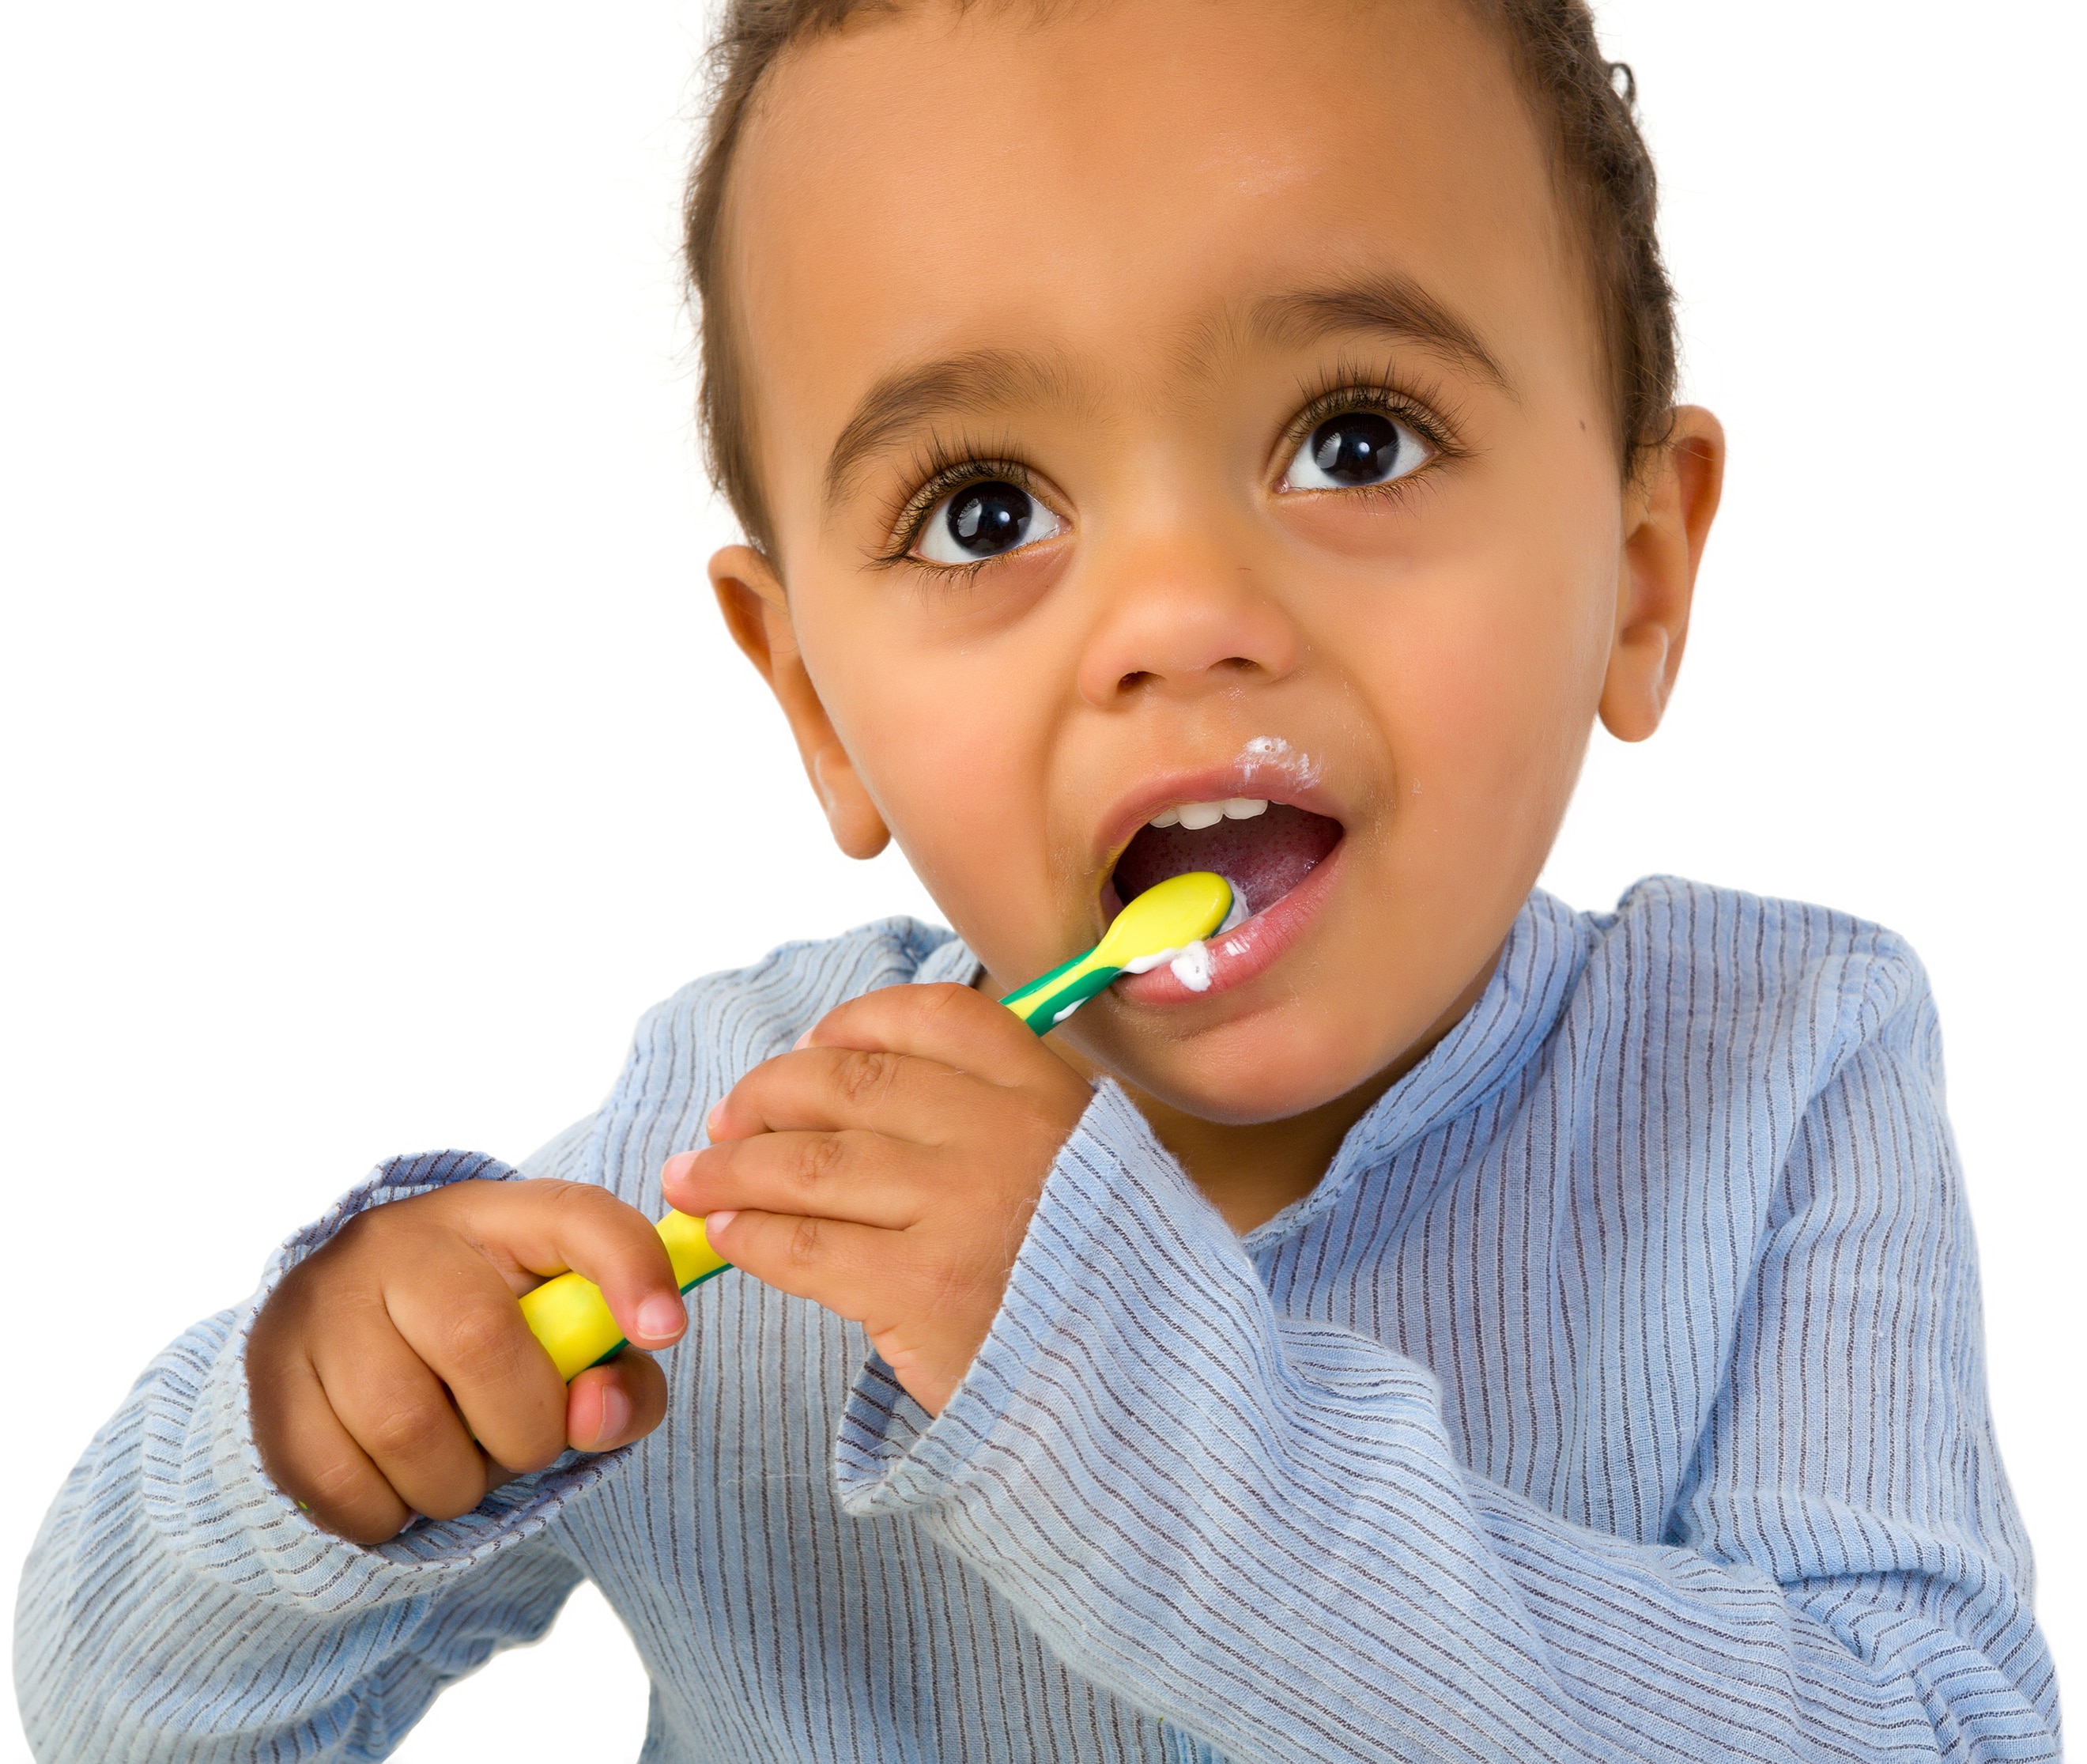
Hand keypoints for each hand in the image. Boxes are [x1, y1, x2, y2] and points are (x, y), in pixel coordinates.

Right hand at [247, 1178, 686, 1543]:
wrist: (349, 1344)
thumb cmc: (488, 1349)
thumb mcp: (567, 1351)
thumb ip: (620, 1384)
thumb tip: (595, 1413)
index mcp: (497, 1217)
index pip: (576, 1216)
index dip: (630, 1269)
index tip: (665, 1331)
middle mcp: (402, 1240)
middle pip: (480, 1340)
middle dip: (524, 1428)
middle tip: (523, 1444)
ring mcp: (322, 1302)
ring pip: (403, 1424)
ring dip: (454, 1482)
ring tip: (458, 1464)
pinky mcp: (269, 1377)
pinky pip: (338, 1479)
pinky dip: (388, 1512)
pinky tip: (399, 1485)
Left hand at [663, 982, 1091, 1414]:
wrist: (1144, 1400)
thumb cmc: (1097, 1288)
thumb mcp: (1085, 1174)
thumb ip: (999, 1123)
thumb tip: (854, 1094)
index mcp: (1049, 1096)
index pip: (933, 1019)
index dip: (853, 1024)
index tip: (810, 1046)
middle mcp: (1006, 1136)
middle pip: (849, 1084)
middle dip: (766, 1097)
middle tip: (724, 1121)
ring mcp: (964, 1209)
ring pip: (810, 1162)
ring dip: (732, 1167)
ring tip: (692, 1179)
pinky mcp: (923, 1289)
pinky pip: (805, 1246)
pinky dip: (750, 1234)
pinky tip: (726, 1235)